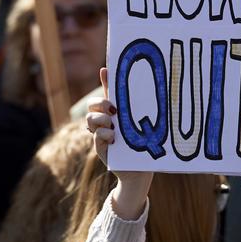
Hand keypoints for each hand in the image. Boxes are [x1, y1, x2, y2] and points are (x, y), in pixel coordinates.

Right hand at [86, 67, 152, 217]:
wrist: (140, 171)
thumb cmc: (142, 144)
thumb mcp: (142, 124)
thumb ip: (138, 109)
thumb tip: (150, 86)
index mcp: (114, 113)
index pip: (105, 92)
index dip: (104, 80)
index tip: (106, 69)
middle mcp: (104, 122)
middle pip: (91, 105)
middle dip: (100, 103)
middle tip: (113, 108)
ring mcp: (100, 135)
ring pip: (90, 119)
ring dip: (101, 119)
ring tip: (113, 125)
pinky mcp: (100, 148)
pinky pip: (96, 137)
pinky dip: (104, 135)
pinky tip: (114, 138)